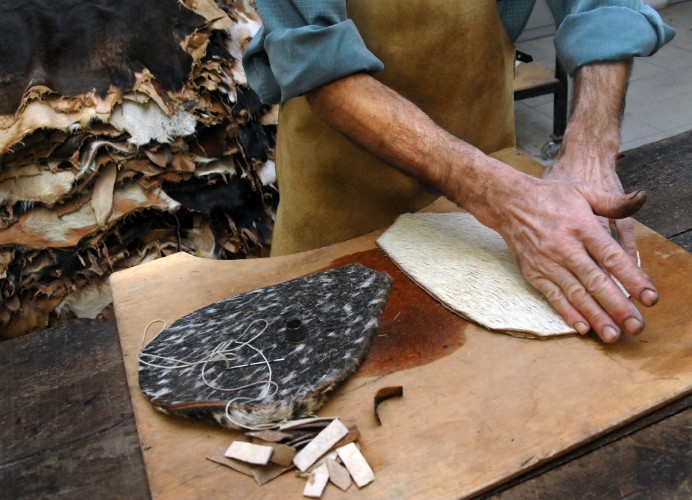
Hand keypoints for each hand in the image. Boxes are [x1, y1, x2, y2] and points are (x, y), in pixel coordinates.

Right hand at [482, 172, 656, 342]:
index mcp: (582, 227)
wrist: (509, 203)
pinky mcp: (534, 273)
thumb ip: (614, 201)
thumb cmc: (551, 197)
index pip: (612, 257)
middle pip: (596, 281)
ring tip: (612, 335)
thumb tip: (642, 198)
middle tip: (636, 325)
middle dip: (618, 306)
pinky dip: (568, 313)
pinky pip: (554, 297)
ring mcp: (548, 263)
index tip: (649, 297)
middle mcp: (565, 248)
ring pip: (576, 294)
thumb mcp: (584, 191)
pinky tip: (583, 328)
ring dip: (595, 316)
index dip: (632, 279)